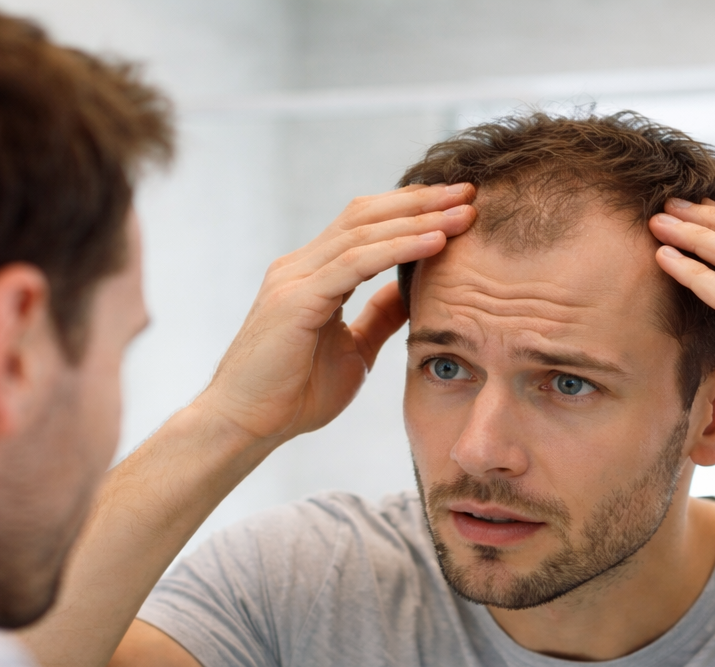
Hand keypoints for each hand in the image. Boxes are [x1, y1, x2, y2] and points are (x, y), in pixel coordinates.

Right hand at [197, 184, 476, 444]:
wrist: (244, 426)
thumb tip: (412, 290)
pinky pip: (355, 264)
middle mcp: (301, 266)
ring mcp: (295, 279)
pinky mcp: (295, 300)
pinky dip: (399, 248)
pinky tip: (436, 242)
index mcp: (313, 274)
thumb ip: (379, 316)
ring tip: (464, 212)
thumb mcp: (354, 348)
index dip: (412, 210)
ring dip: (419, 219)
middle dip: (421, 201)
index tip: (459, 206)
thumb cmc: (293, 394)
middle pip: (367, 215)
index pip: (367, 225)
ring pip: (364, 232)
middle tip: (469, 192)